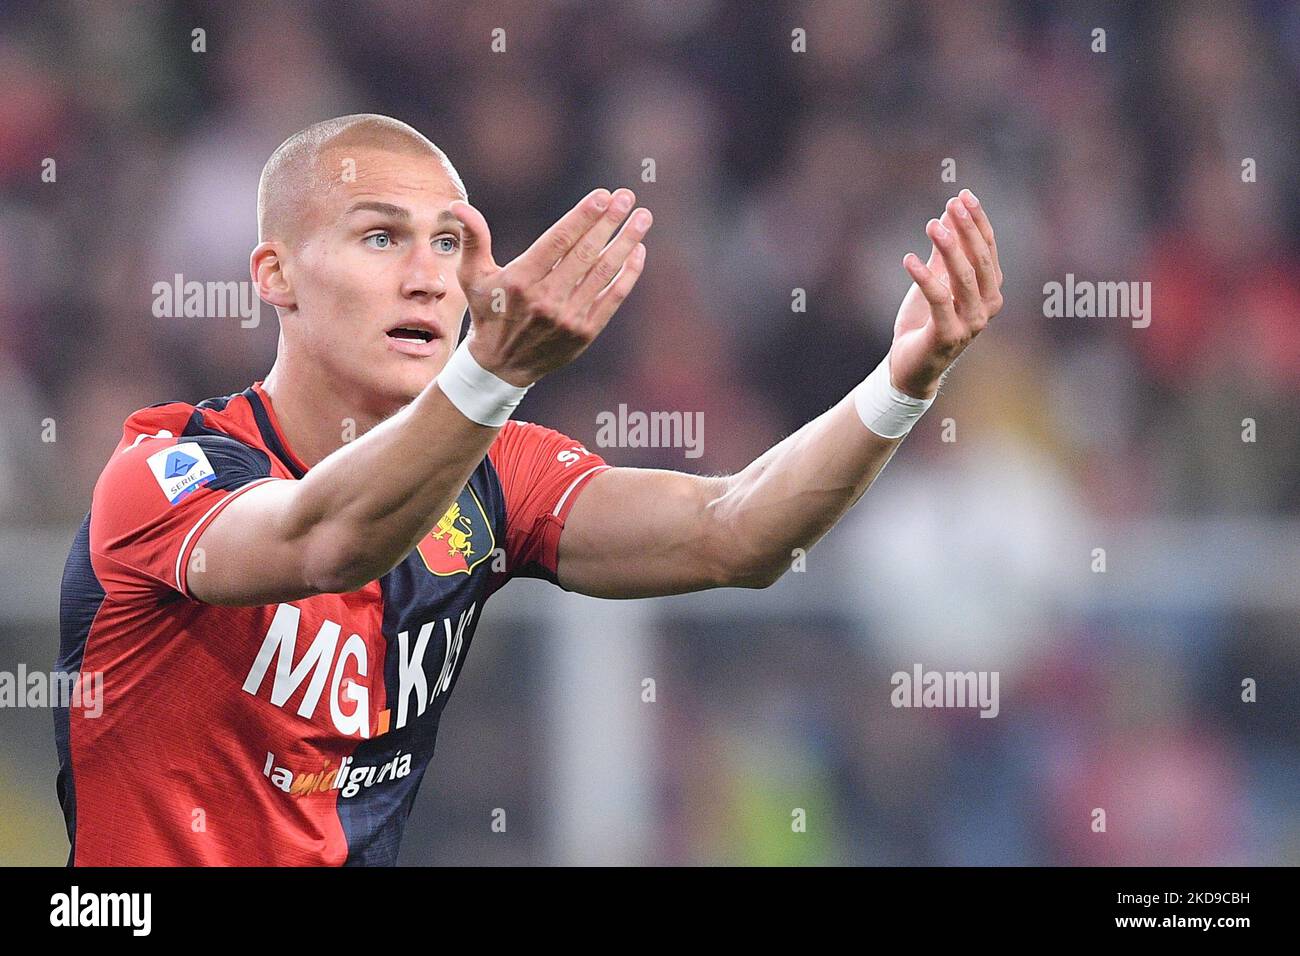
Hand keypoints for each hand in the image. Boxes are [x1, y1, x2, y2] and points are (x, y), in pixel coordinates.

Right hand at [449, 188, 651, 385]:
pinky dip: (628, 274)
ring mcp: (568, 317)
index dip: (583, 216)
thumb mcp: (472, 276)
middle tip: (628, 197)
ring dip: (626, 242)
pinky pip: (612, 298)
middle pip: (585, 252)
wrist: (502, 365)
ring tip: (642, 219)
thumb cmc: (488, 312)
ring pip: (603, 273)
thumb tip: (459, 205)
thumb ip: (473, 239)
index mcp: (520, 280)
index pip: (558, 241)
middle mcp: (546, 299)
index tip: (603, 195)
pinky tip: (638, 252)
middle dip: (609, 222)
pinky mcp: (584, 332)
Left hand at [888, 189, 1003, 398]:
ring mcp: (971, 324)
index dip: (977, 222)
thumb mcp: (936, 281)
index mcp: (989, 291)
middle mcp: (987, 307)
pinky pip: (939, 300)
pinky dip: (924, 277)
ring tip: (931, 224)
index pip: (988, 249)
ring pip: (964, 279)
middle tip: (952, 204)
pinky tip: (908, 259)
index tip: (962, 196)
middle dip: (967, 229)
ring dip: (949, 248)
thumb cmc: (924, 323)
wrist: (910, 368)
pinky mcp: (948, 336)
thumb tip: (946, 214)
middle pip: (981, 260)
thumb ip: (943, 253)